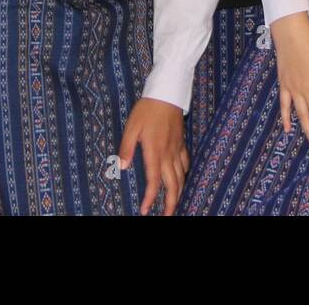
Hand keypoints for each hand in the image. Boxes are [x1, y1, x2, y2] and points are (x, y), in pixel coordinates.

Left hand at [118, 97, 187, 215]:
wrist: (167, 93)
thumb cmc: (147, 109)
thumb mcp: (132, 126)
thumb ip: (126, 147)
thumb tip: (122, 167)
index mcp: (155, 152)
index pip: (154, 181)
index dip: (150, 198)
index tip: (145, 210)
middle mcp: (168, 154)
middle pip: (173, 185)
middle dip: (171, 204)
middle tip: (167, 216)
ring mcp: (177, 149)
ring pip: (182, 177)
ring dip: (179, 193)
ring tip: (174, 204)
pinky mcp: (181, 142)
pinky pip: (186, 164)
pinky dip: (185, 175)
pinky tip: (182, 179)